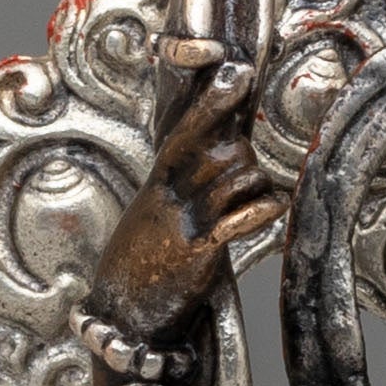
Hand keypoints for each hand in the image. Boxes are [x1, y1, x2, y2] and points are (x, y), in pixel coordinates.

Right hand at [91, 69, 280, 336]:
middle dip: (245, 155)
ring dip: (257, 186)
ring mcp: (184, 222)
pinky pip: (240, 219)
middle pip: (222, 150)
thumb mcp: (155, 212)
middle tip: (244, 175)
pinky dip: (263, 211)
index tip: (238, 71)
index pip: (187, 129)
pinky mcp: (197, 254)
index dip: (214, 101)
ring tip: (252, 204)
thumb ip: (184, 183)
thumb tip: (222, 153)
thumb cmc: (141, 261)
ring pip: (238, 178)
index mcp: (160, 183)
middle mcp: (171, 196)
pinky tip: (270, 210)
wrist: (115, 314)